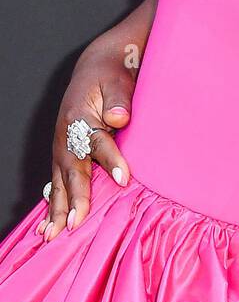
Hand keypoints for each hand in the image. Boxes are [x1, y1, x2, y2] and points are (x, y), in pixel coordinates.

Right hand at [36, 48, 134, 242]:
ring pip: (59, 180)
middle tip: (75, 225)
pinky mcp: (64, 151)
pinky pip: (57, 181)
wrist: (97, 66)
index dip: (111, 161)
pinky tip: (49, 224)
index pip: (97, 142)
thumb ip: (119, 99)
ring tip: (51, 235)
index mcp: (79, 115)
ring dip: (56, 208)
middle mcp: (66, 133)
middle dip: (73, 198)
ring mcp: (61, 144)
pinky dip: (54, 203)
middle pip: (70, 170)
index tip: (125, 179)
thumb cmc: (112, 73)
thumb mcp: (118, 79)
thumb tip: (119, 118)